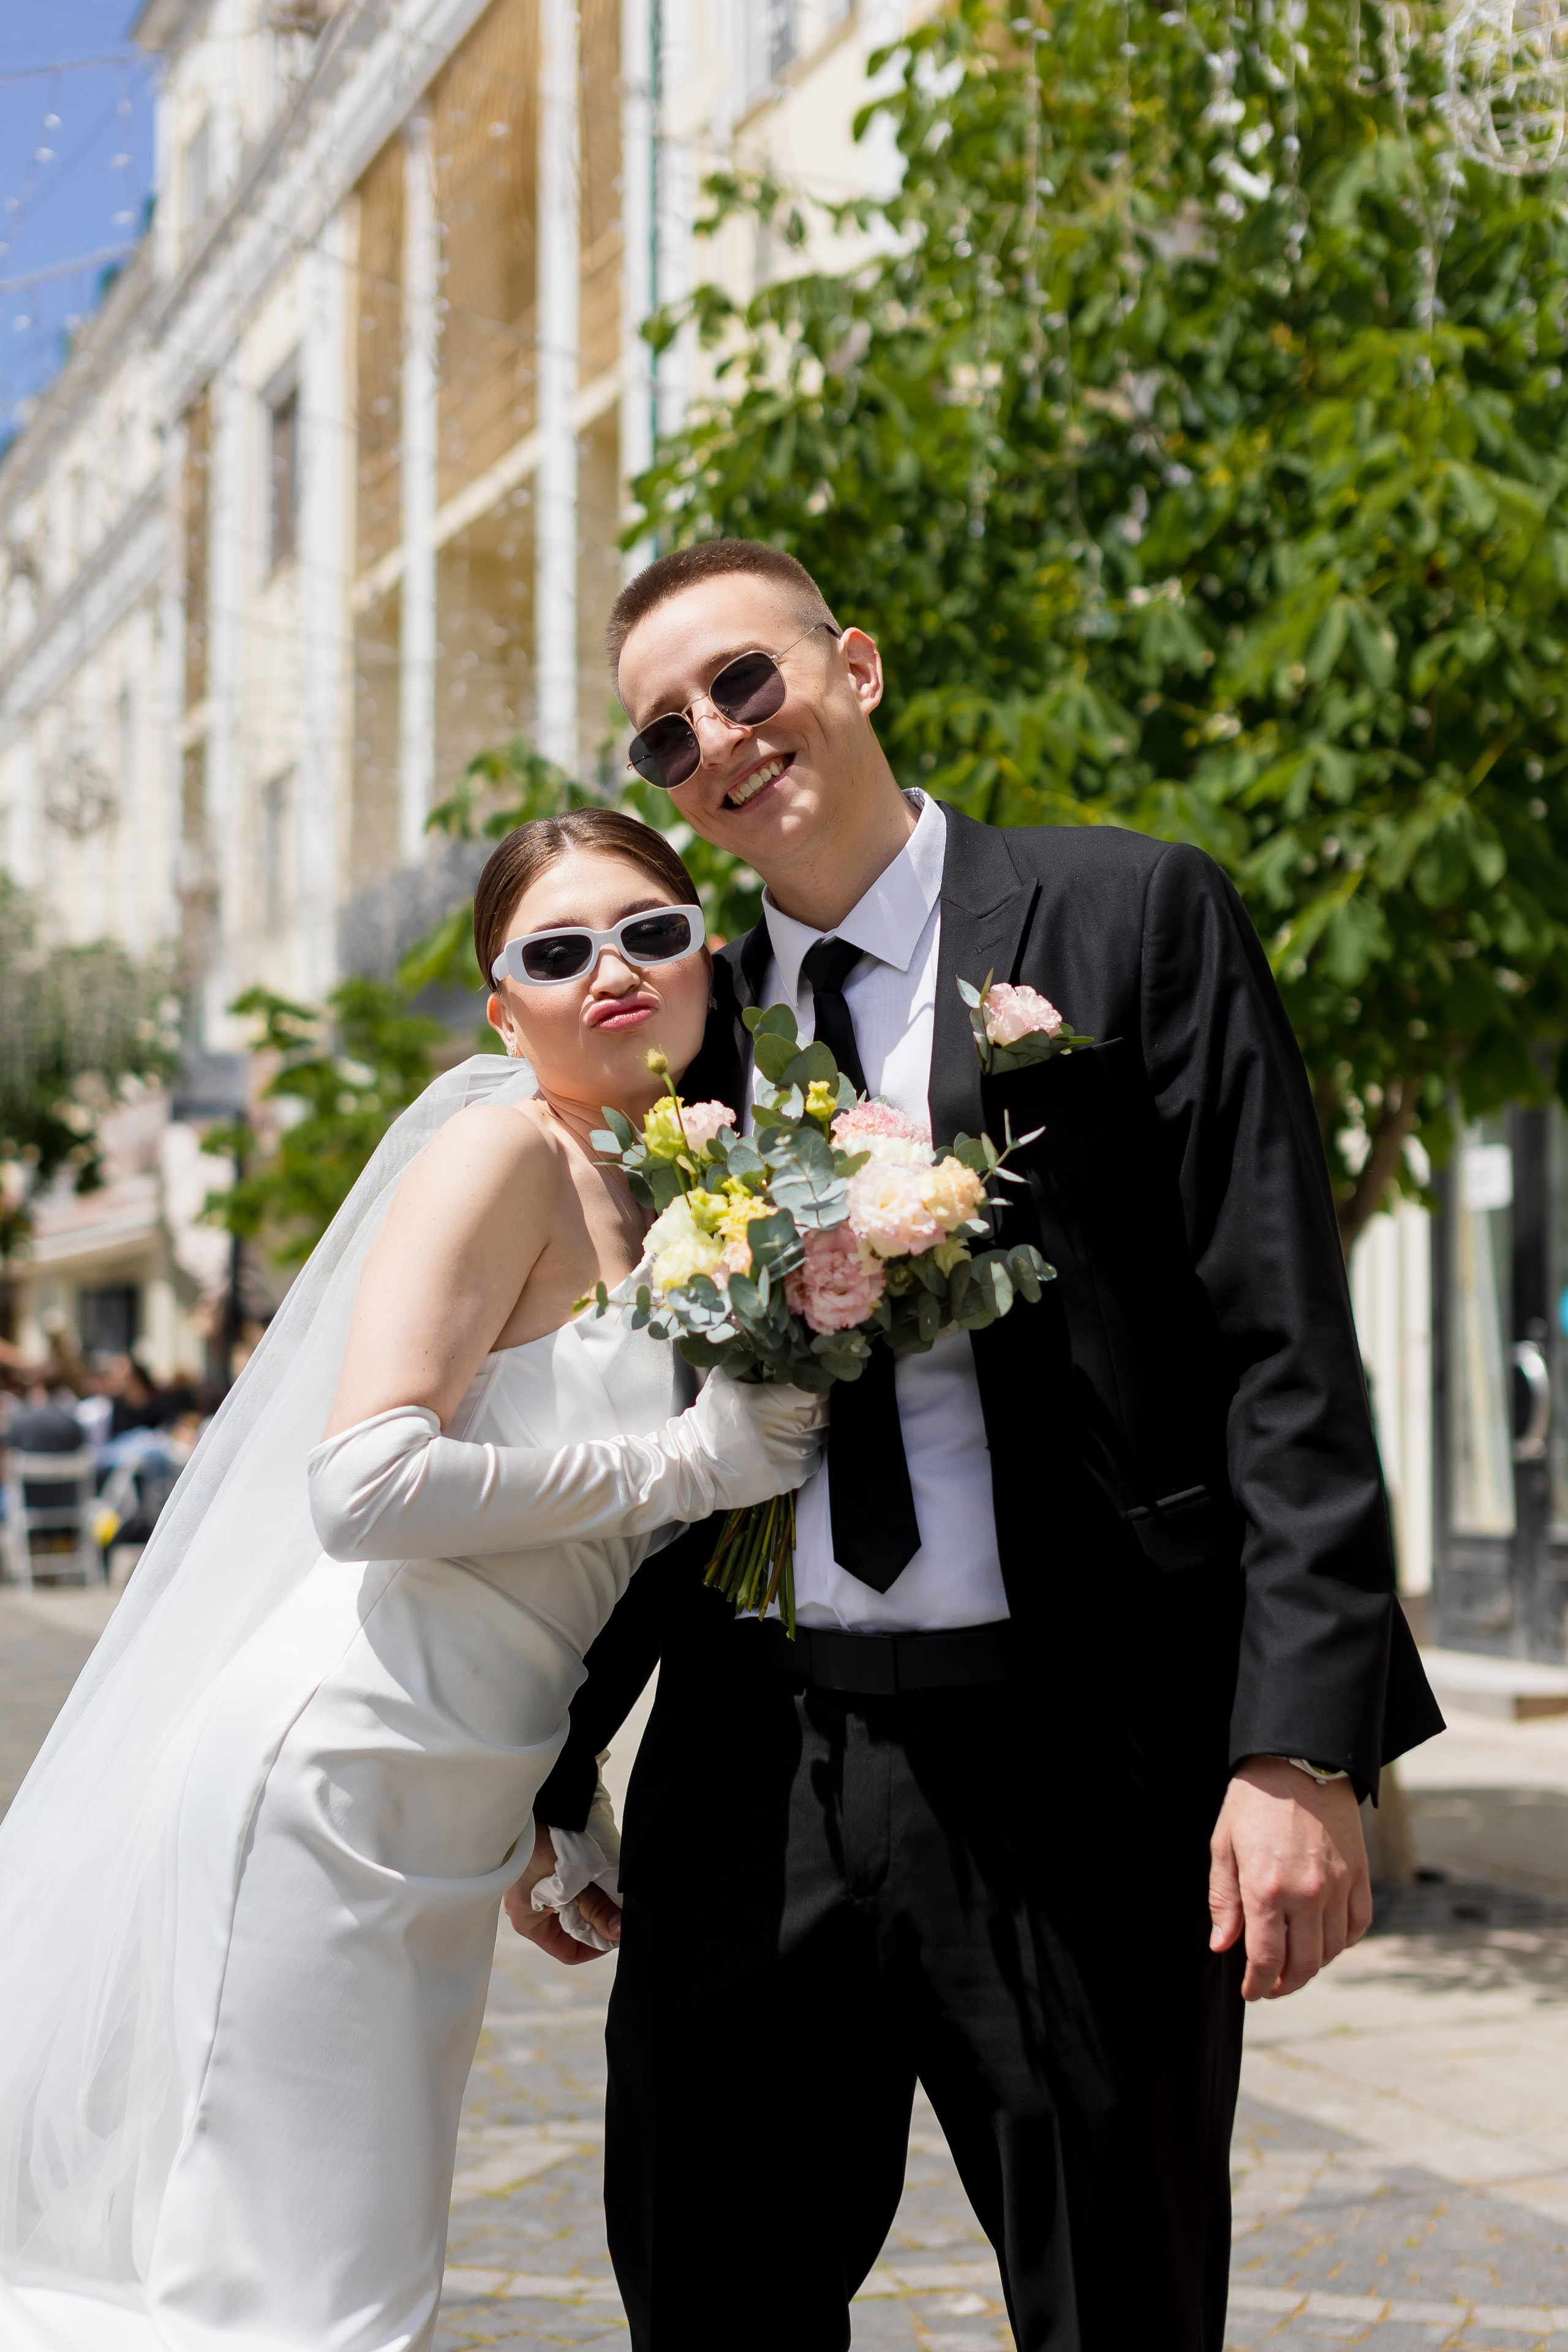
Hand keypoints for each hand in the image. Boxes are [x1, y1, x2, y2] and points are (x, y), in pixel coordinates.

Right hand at [502, 1820, 613, 1966]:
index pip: (568, 1951)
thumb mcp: (572, 1879)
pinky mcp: (546, 1868)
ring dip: (597, 1898)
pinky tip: (601, 1870)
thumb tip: (618, 1933)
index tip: (618, 1931)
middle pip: (573, 1928)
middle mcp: (530, 1907)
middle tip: (620, 1905)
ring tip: (610, 1884)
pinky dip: (590, 1882)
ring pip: (576, 1905)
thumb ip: (596, 1908)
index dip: (597, 1946)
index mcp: (528, 1920)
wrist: (539, 1797)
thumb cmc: (544, 1840)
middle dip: (598, 1918)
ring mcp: (537, 1887)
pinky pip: (572, 1885)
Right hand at [688, 1373, 827, 1509]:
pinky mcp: (790, 1477)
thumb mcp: (721, 1383)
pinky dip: (805, 1452)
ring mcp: (788, 1457)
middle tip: (799, 1404)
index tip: (804, 1383)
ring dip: (809, 1429)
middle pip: (821, 1412)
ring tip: (788, 1426)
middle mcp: (780, 1430)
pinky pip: (813, 1459)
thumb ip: (747, 1363)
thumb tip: (771, 1350)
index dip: (811, 1384)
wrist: (694, 1470)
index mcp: (764, 1403)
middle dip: (813, 1406)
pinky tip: (787, 1447)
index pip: (812, 1389)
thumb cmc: (707, 1424)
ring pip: (818, 1435)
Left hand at [1208, 1756, 1371, 2000]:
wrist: (1299, 1760)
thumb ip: (1223, 1900)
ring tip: (1293, 1964)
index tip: (1250, 1992)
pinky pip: (1357, 1925)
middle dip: (1283, 1985)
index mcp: (1266, 1889)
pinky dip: (1342, 1942)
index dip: (1256, 1984)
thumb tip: (1222, 1945)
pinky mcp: (1360, 1875)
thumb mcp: (1224, 1846)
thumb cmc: (1253, 1801)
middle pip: (1302, 1965)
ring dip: (1312, 1966)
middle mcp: (1306, 1894)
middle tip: (1270, 1986)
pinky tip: (1324, 1940)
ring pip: (1331, 1950)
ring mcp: (1338, 1886)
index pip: (1265, 1959)